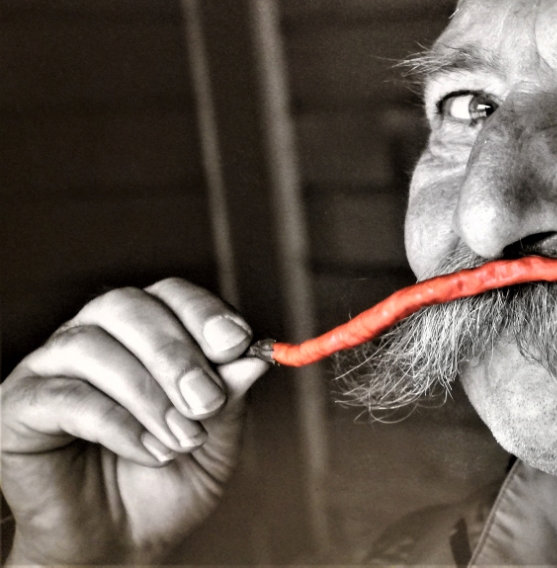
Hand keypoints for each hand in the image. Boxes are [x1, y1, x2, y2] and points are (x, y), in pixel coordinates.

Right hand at [1, 279, 269, 564]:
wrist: (120, 544)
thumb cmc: (167, 482)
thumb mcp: (217, 439)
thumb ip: (231, 396)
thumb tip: (254, 357)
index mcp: (145, 332)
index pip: (170, 294)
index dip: (203, 313)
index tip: (236, 344)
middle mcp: (95, 336)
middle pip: (127, 308)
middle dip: (176, 354)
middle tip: (206, 402)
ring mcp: (50, 368)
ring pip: (92, 346)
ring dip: (147, 393)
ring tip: (180, 439)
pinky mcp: (18, 407)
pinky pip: (64, 396)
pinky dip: (115, 423)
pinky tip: (147, 451)